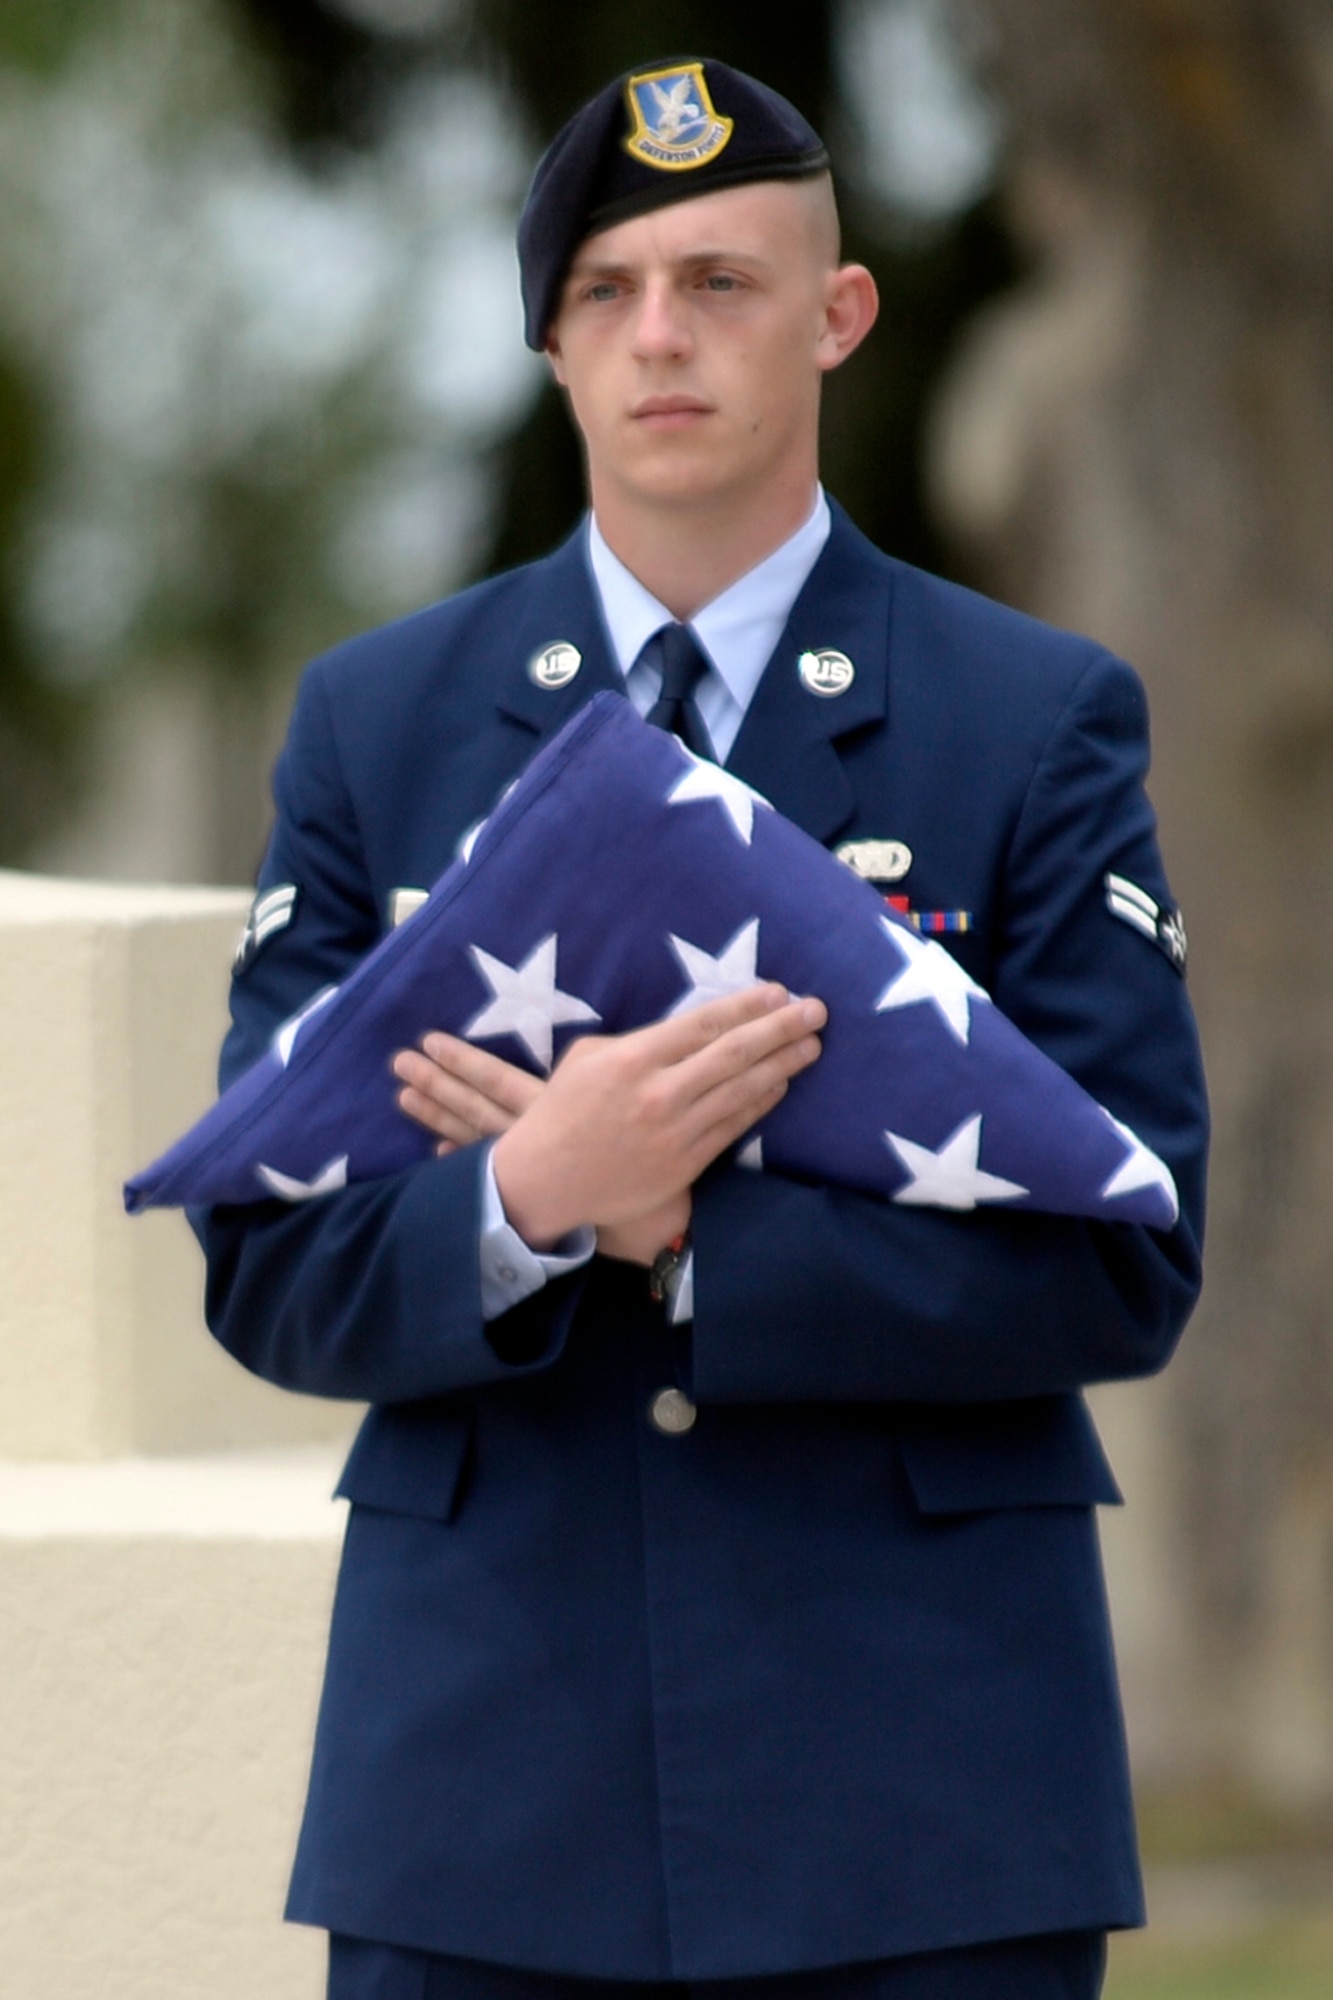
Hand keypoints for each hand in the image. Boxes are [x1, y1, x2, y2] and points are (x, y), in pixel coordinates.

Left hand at [391, 1037, 687, 1263]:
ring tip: (403, 1097)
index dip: (460, 1062)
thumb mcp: (632, 1101)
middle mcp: (530, 1136)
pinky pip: (487, 1173)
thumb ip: (606, 1075)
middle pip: (473, 1106)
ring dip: (438, 1116)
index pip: (495, 1079)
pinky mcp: (534, 1193)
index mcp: (552, 1108)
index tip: (427, 1042)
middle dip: (436, 1085)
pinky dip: (460, 1160)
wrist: (657, 1215)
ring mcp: (527, 1167)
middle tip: (398, 1064)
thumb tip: (594, 1051)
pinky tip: (437, 1150)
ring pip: (473, 1136)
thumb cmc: (653, 1150)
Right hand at [492, 984, 824, 1249]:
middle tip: (817, 1011)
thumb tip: (687, 1030)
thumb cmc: (562, 1112)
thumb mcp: (586, 1057)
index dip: (747, 1006)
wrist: (543, 1181)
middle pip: (734, 1053)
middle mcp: (659, 1093)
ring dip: (783, 1065)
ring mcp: (675, 1132)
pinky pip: (732, 1128)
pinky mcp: (684, 1165)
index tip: (779, 992)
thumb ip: (637, 1041)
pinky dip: (761, 1104)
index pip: (703, 1024)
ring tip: (812, 1046)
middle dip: (781, 1029)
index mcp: (633, 1058)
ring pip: (742, 1091)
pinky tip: (782, 1085)